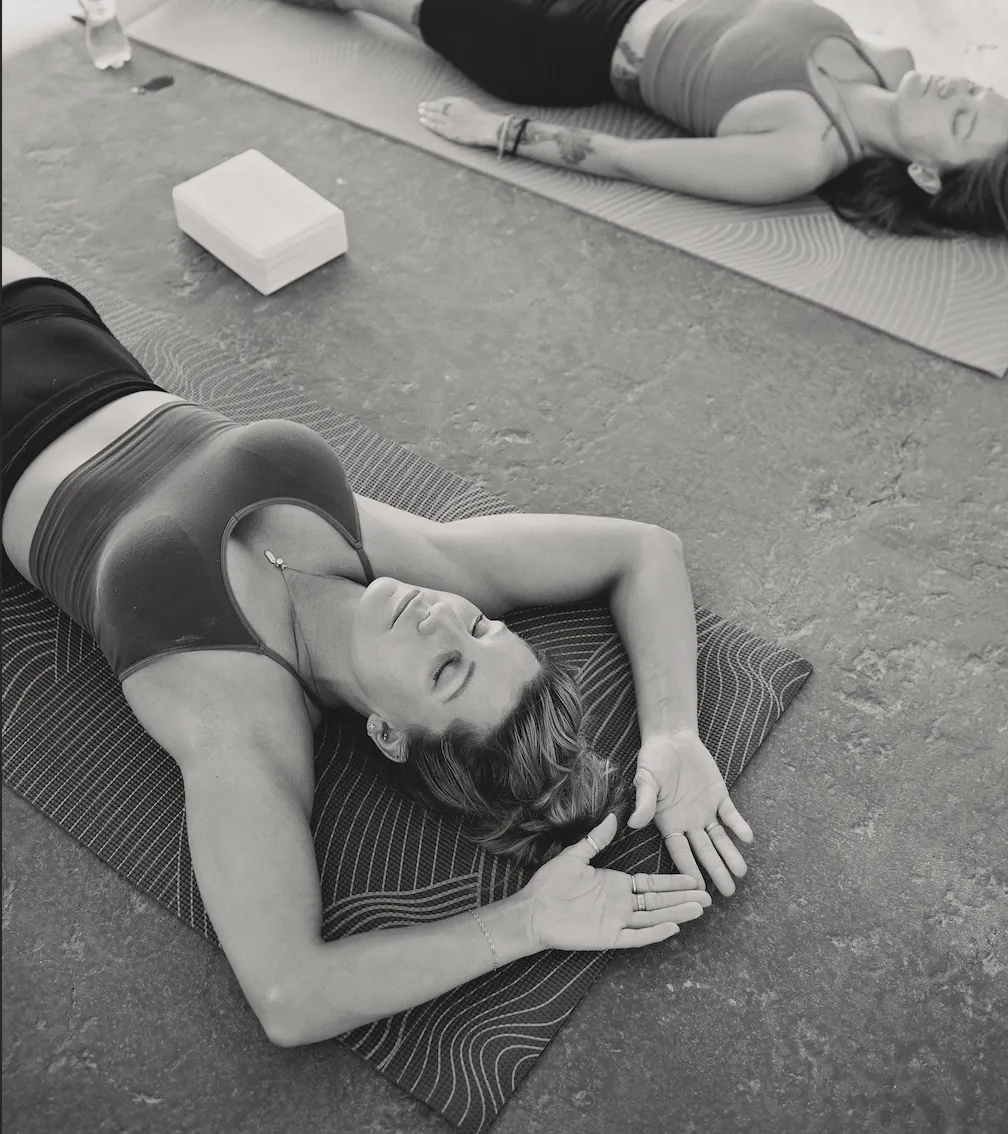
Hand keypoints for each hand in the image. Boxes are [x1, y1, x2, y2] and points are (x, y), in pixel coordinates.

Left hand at [417, 97, 502, 148]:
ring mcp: (450, 121)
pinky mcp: (450, 131)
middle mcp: (452, 110)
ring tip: (420, 113)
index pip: (443, 101)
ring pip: (434, 116)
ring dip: (426, 114)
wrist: (488, 127)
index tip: (430, 103)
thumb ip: (461, 106)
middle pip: (436, 107)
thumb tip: (453, 107)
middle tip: (420, 107)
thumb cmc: (484, 118)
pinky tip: (423, 122)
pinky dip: (429, 124)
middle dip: (428, 107)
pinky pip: (437, 127)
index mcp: (459, 102)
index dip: (435, 102)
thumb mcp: (472, 106)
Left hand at [522, 813, 710, 950]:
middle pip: (659, 901)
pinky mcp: (608, 937)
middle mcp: (620, 904)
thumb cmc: (550, 884)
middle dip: (683, 898)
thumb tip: (614, 817)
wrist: (532, 909)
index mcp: (616, 885)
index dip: (673, 883)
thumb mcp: (576, 856)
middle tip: (709, 896)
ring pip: (654, 917)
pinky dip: (654, 932)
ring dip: (677, 913)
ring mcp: (616, 921)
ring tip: (700, 908)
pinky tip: (673, 927)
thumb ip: (598, 839)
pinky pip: (636, 936)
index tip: (693, 878)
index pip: (651, 884)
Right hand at [628, 730, 752, 895]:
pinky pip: (730, 814)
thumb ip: (644, 801)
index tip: (697, 889)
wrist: (671, 737)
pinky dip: (739, 825)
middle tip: (728, 892)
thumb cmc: (652, 759)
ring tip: (741, 872)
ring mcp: (704, 810)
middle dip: (716, 870)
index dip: (689, 870)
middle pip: (704, 851)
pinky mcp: (719, 796)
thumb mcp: (645, 779)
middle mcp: (688, 822)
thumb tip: (634, 823)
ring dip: (730, 854)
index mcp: (668, 822)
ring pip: (720, 838)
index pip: (680, 852)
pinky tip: (747, 838)